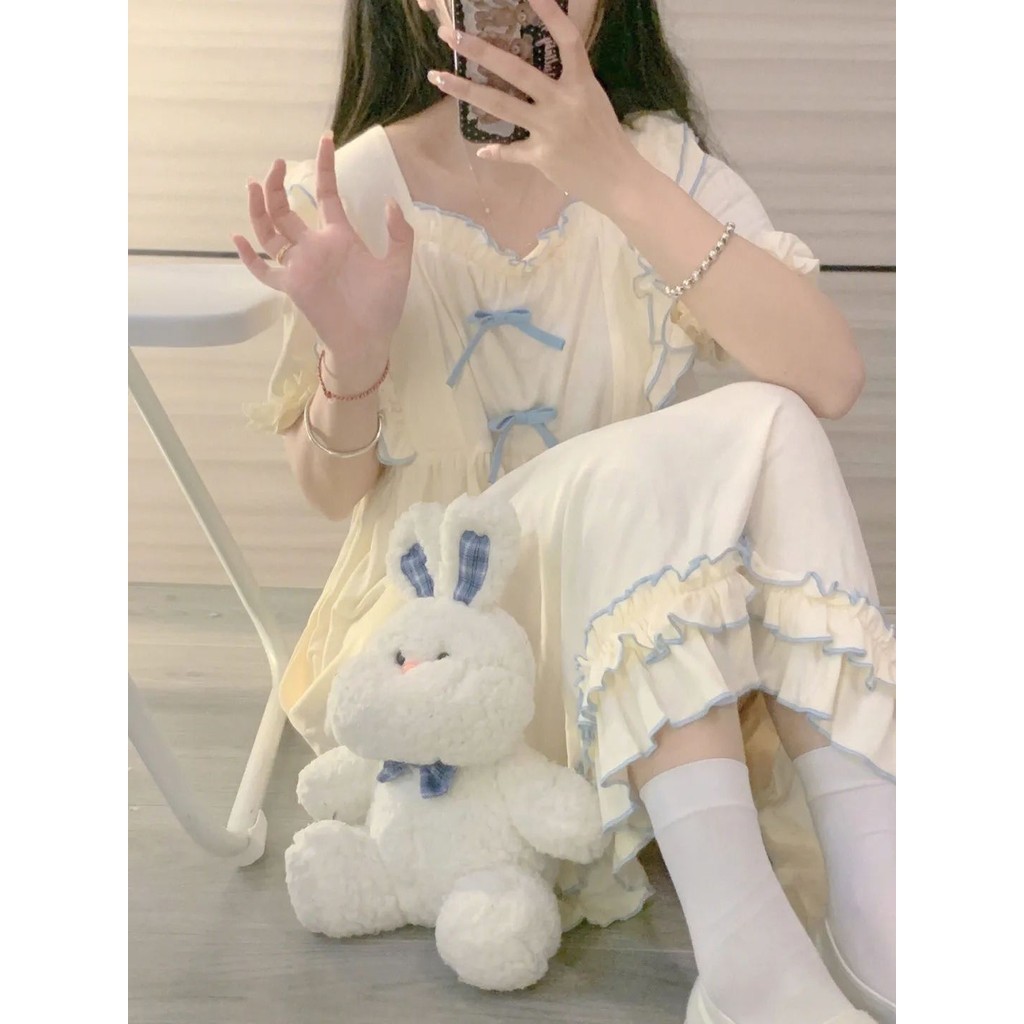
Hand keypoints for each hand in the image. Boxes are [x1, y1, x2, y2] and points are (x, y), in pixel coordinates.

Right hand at [233, 134, 414, 379]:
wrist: (369, 340)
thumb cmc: (383, 306)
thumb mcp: (398, 266)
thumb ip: (398, 235)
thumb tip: (390, 201)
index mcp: (340, 237)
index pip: (327, 194)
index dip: (325, 167)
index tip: (325, 139)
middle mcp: (315, 247)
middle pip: (287, 209)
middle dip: (277, 185)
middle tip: (275, 163)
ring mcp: (300, 265)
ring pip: (270, 232)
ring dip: (260, 209)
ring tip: (254, 185)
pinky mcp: (291, 286)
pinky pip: (263, 270)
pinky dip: (248, 257)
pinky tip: (237, 238)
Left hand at [432, 0, 642, 210]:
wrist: (617, 178)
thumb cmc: (605, 136)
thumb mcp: (592, 98)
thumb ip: (569, 80)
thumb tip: (542, 63)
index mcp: (581, 83)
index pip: (567, 40)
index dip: (550, 13)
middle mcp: (563, 102)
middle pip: (516, 70)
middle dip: (480, 50)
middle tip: (449, 33)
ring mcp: (550, 130)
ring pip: (501, 105)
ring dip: (465, 91)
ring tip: (438, 77)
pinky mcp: (542, 157)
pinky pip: (512, 151)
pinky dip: (497, 151)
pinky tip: (482, 149)